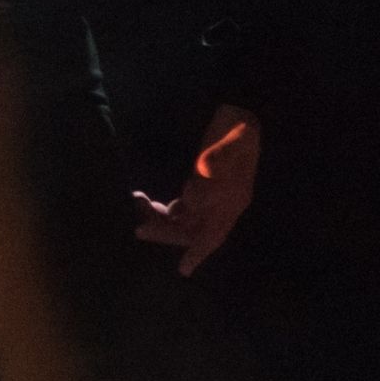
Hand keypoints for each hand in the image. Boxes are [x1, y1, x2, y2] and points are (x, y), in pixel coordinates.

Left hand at [132, 104, 260, 276]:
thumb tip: (188, 203)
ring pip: (183, 219)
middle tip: (139, 229)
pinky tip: (147, 201)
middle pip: (192, 230)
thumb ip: (210, 174)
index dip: (198, 253)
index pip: (213, 234)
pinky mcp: (200, 183)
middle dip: (166, 231)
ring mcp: (211, 194)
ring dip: (161, 218)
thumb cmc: (236, 131)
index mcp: (232, 201)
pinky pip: (181, 206)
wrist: (241, 110)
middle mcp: (222, 204)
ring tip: (138, 203)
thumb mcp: (227, 150)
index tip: (183, 270)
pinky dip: (164, 208)